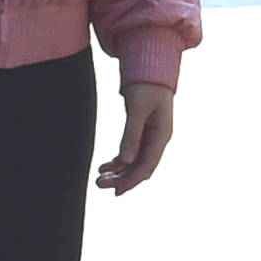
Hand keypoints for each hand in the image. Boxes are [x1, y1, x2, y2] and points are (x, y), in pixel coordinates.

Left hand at [100, 78, 175, 193]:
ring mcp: (151, 136)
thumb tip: (125, 161)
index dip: (132, 180)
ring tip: (99, 179)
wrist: (151, 69)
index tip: (116, 191)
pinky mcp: (142, 132)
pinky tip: (104, 167)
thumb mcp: (137, 108)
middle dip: (121, 178)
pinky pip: (131, 152)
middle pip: (140, 166)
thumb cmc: (146, 85)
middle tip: (99, 184)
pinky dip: (118, 161)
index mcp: (162, 134)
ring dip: (118, 172)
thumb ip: (131, 134)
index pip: (148, 164)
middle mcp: (158, 139)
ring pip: (134, 162)